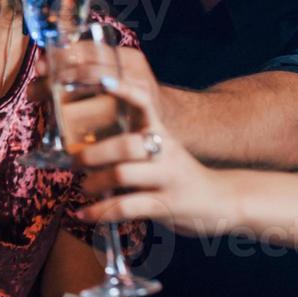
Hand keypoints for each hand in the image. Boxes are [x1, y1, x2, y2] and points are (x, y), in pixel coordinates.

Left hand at [69, 78, 235, 236]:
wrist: (224, 200)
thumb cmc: (179, 174)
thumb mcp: (162, 151)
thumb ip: (131, 145)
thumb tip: (82, 149)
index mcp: (161, 133)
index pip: (145, 104)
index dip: (125, 91)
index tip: (103, 81)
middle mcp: (166, 152)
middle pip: (125, 145)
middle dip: (92, 153)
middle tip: (73, 162)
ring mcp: (168, 179)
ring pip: (122, 175)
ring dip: (93, 183)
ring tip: (83, 189)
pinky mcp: (167, 205)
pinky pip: (126, 207)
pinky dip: (99, 212)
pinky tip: (83, 215)